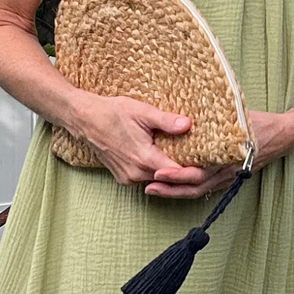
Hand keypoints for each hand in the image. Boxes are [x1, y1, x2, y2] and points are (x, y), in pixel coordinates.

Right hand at [76, 94, 195, 187]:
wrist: (84, 119)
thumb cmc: (112, 112)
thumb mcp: (142, 111)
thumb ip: (166, 121)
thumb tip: (188, 124)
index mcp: (145, 158)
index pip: (179, 174)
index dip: (197, 170)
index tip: (210, 163)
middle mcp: (136, 173)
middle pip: (171, 181)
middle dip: (188, 174)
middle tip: (207, 165)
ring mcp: (128, 178)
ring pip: (159, 182)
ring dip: (173, 174)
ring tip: (191, 162)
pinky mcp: (122, 177)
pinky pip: (146, 179)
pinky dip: (158, 173)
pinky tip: (167, 160)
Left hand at [144, 109, 293, 198]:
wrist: (283, 135)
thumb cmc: (259, 124)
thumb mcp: (238, 117)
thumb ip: (217, 118)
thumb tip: (191, 114)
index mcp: (226, 159)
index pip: (198, 174)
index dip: (177, 176)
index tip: (158, 173)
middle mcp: (226, 173)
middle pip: (194, 187)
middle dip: (170, 189)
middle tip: (148, 187)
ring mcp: (227, 178)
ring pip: (198, 190)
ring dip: (175, 191)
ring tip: (154, 189)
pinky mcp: (227, 178)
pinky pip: (205, 188)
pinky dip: (187, 188)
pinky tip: (173, 186)